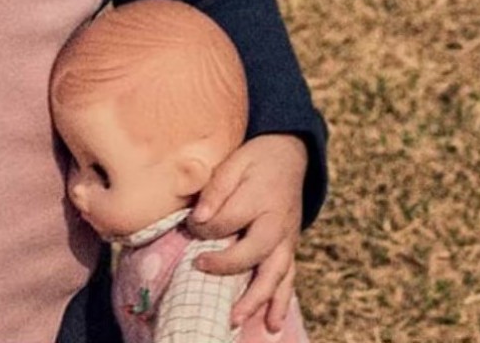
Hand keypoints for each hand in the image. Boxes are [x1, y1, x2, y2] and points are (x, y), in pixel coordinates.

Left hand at [186, 133, 306, 331]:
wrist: (290, 156)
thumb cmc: (255, 160)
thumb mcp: (233, 163)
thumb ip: (216, 190)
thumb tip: (198, 218)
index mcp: (259, 200)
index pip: (228, 220)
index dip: (204, 226)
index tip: (189, 225)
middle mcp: (276, 225)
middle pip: (253, 254)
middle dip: (226, 267)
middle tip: (198, 268)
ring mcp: (287, 240)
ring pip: (274, 275)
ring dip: (256, 299)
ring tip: (236, 318)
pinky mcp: (290, 249)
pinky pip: (288, 278)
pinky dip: (281, 301)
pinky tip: (272, 323)